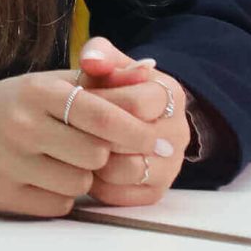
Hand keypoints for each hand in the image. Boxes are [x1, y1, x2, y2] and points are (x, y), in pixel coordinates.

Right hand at [0, 68, 177, 217]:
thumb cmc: (15, 104)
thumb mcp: (50, 82)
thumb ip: (99, 80)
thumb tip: (151, 71)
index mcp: (38, 90)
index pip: (99, 114)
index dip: (134, 130)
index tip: (158, 141)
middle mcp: (21, 124)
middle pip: (95, 154)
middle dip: (102, 154)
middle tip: (93, 148)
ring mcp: (9, 161)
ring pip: (79, 183)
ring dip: (82, 176)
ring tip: (62, 161)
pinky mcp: (4, 194)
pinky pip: (58, 206)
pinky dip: (60, 196)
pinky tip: (43, 178)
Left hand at [76, 38, 189, 209]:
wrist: (124, 118)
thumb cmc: (109, 87)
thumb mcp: (107, 64)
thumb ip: (98, 54)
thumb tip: (91, 62)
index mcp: (170, 94)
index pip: (137, 103)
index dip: (103, 104)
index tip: (78, 102)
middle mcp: (179, 132)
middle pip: (133, 140)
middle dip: (98, 133)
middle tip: (71, 128)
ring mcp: (171, 165)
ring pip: (129, 170)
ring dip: (97, 161)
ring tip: (77, 148)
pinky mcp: (157, 192)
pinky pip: (123, 196)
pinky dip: (99, 185)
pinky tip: (85, 167)